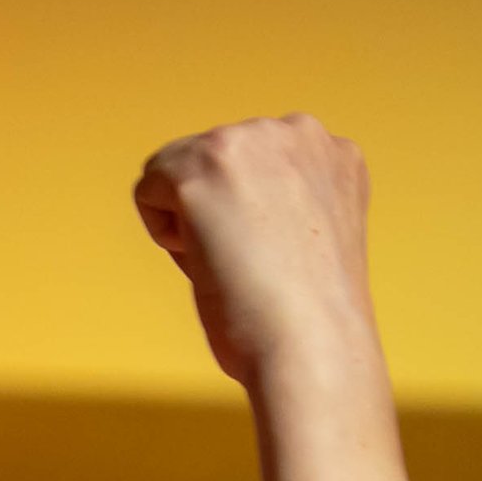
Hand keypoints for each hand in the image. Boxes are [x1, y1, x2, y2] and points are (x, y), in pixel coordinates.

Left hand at [133, 115, 377, 387]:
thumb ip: (278, 204)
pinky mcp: (203, 163)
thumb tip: (220, 207)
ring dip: (191, 222)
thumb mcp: (311, 237)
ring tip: (235, 262)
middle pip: (213, 162)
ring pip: (178, 171)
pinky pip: (149, 188)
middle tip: (254, 266)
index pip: (255, 168)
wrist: (312, 349)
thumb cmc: (307, 321)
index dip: (249, 221)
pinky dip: (162, 232)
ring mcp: (249, 139)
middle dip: (217, 212)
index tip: (277, 260)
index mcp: (332, 152)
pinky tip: (206, 259)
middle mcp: (296, 130)